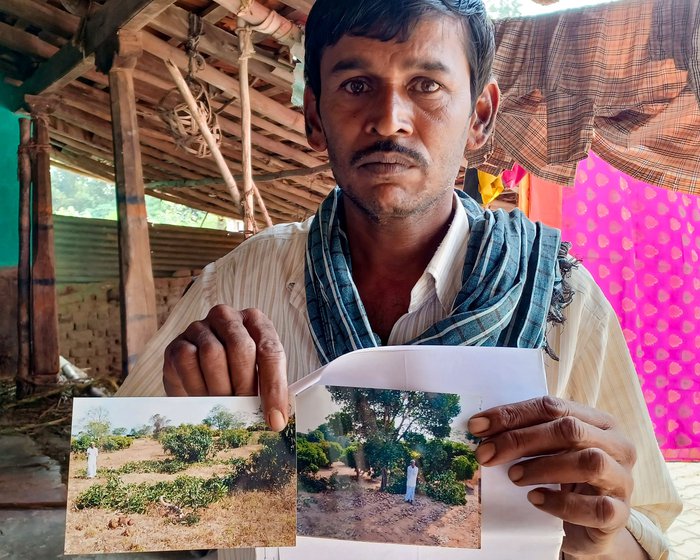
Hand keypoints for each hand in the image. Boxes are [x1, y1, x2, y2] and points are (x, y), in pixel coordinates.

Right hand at [163, 305, 287, 430]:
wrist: (198, 379)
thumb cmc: (235, 376)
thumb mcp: (257, 377)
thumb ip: (267, 389)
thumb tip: (276, 418)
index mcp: (255, 322)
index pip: (270, 350)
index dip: (274, 387)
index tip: (274, 420)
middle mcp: (227, 318)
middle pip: (241, 347)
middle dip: (244, 385)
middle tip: (243, 411)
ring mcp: (200, 328)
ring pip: (212, 353)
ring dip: (219, 388)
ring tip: (223, 407)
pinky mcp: (177, 343)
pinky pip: (187, 360)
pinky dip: (196, 385)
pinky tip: (201, 398)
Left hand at [468, 396, 636, 557]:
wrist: (592, 526)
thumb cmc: (566, 479)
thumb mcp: (550, 452)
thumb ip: (528, 436)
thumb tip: (480, 428)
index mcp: (598, 421)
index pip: (552, 407)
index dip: (512, 414)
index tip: (477, 427)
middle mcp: (617, 445)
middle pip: (569, 430)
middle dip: (521, 440)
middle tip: (487, 454)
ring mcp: (622, 479)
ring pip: (589, 462)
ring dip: (543, 467)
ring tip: (513, 477)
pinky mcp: (620, 513)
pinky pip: (595, 506)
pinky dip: (561, 503)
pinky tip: (536, 500)